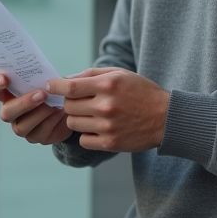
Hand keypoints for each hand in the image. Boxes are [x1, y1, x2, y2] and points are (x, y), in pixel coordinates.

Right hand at [0, 74, 72, 144]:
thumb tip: (42, 71)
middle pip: (6, 113)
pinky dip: (50, 121)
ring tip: (53, 105)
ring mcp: (21, 127)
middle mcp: (11, 112)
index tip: (4, 78)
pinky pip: (39, 133)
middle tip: (41, 94)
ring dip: (39, 114)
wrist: (68, 106)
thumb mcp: (45, 79)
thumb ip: (38, 75)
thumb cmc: (51, 90)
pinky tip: (59, 112)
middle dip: (23, 104)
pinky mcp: (36, 137)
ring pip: (22, 126)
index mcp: (8, 95)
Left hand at [46, 67, 169, 152]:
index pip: (70, 87)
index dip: (55, 87)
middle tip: (79, 102)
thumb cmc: (142, 92)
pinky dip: (86, 135)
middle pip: (69, 106)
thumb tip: (66, 80)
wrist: (166, 118)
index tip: (50, 86)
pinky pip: (83, 140)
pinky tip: (98, 128)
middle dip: (69, 103)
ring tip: (91, 115)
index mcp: (108, 85)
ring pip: (73, 124)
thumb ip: (92, 74)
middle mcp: (106, 105)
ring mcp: (107, 126)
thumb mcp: (120, 74)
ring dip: (77, 119)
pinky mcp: (110, 143)